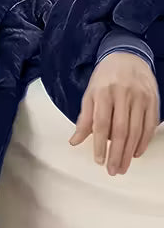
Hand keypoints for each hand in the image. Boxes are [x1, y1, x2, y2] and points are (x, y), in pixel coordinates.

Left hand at [69, 52, 159, 174]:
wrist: (127, 56)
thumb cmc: (105, 78)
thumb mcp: (90, 94)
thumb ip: (84, 118)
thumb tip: (74, 141)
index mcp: (104, 93)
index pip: (101, 123)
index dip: (100, 144)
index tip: (99, 161)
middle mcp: (123, 95)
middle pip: (121, 130)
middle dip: (116, 154)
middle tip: (113, 171)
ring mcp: (141, 97)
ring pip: (136, 130)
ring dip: (129, 152)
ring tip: (123, 167)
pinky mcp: (153, 100)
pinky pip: (150, 125)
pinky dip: (144, 141)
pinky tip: (136, 153)